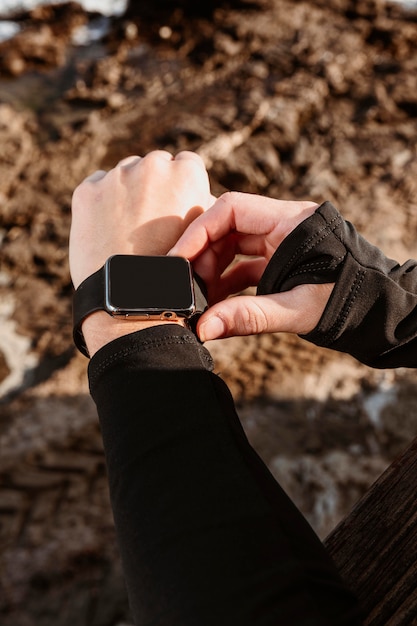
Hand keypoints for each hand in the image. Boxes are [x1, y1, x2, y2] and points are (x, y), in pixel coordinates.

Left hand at [69, 150, 214, 355]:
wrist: (134, 301)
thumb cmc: (179, 276)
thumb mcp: (209, 238)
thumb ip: (205, 208)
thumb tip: (202, 196)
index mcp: (187, 174)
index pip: (188, 163)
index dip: (183, 186)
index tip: (177, 207)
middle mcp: (152, 166)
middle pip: (155, 165)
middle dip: (154, 186)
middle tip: (152, 222)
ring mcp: (116, 177)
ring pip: (125, 175)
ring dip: (128, 192)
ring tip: (129, 230)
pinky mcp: (87, 191)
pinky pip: (97, 186)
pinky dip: (102, 203)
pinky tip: (109, 229)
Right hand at [170, 192, 333, 340]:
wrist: (380, 314)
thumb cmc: (347, 304)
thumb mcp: (297, 310)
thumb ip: (248, 317)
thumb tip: (204, 328)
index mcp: (292, 222)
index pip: (232, 209)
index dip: (199, 231)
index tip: (178, 259)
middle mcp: (286, 225)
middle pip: (229, 227)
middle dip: (205, 256)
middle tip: (188, 286)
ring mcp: (285, 242)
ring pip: (236, 246)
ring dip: (215, 270)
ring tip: (201, 299)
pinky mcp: (285, 260)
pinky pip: (248, 263)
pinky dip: (230, 282)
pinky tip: (218, 303)